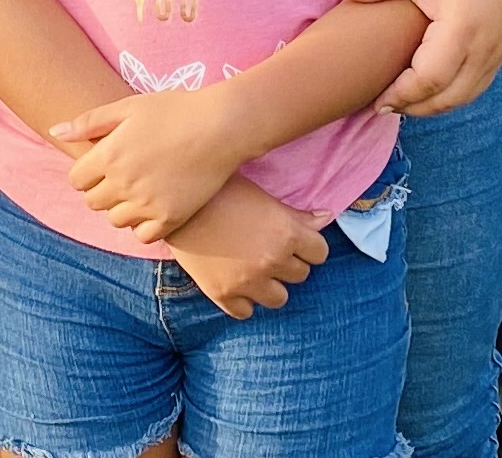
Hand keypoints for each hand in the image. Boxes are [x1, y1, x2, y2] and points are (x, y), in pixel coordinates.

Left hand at [55, 84, 240, 237]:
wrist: (219, 127)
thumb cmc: (172, 110)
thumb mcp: (128, 107)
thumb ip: (89, 122)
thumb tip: (55, 131)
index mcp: (109, 155)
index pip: (77, 180)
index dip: (86, 172)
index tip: (100, 164)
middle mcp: (123, 184)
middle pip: (93, 202)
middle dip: (100, 189)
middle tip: (120, 175)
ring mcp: (147, 204)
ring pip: (115, 220)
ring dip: (120, 208)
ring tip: (137, 189)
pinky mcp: (170, 219)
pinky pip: (142, 236)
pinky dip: (142, 225)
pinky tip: (153, 205)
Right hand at [151, 176, 326, 315]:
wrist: (175, 201)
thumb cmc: (219, 189)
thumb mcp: (260, 194)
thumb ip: (295, 213)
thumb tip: (326, 217)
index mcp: (286, 232)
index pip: (320, 253)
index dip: (308, 245)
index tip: (295, 238)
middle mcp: (272, 260)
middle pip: (300, 275)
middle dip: (287, 262)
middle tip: (266, 246)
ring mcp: (248, 281)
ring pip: (278, 298)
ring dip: (269, 284)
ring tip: (252, 264)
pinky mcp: (223, 295)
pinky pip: (245, 311)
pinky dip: (242, 299)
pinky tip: (232, 277)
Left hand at [336, 0, 501, 114]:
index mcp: (461, 31)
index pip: (428, 80)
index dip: (401, 95)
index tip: (376, 101)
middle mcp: (484, 51)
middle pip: (447, 98)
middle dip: (414, 108)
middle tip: (383, 106)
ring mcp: (497, 55)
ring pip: (464, 97)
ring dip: (434, 105)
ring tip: (403, 102)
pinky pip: (476, 87)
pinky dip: (452, 95)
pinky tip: (431, 89)